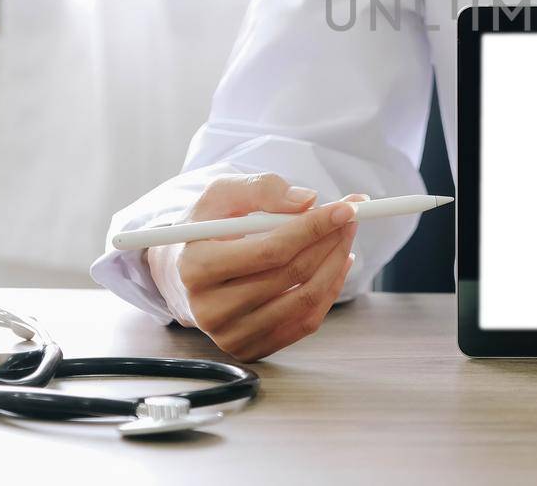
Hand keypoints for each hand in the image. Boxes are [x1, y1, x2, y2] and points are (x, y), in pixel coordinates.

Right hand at [146, 174, 360, 360]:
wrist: (185, 271)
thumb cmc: (208, 228)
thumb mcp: (223, 195)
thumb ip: (261, 189)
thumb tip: (306, 201)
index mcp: (197, 268)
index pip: (270, 251)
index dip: (313, 228)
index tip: (346, 207)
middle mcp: (210, 310)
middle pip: (291, 276)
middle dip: (330, 241)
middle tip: (352, 217)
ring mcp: (230, 335)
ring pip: (304, 301)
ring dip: (336, 264)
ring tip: (345, 237)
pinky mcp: (250, 348)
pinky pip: (305, 323)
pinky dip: (330, 291)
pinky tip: (336, 263)